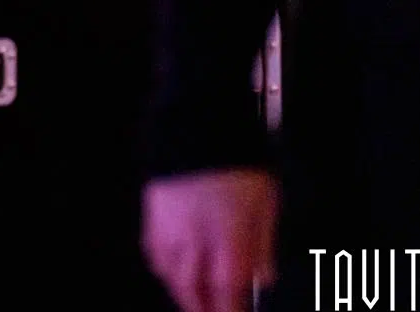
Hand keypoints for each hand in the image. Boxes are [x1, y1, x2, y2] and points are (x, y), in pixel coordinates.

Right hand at [142, 168, 277, 311]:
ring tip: (192, 301)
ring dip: (182, 294)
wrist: (199, 126)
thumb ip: (263, 244)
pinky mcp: (153, 215)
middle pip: (193, 289)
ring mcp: (170, 228)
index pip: (227, 291)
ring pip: (170, 275)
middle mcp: (195, 239)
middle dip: (202, 309)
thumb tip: (264, 278)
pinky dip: (164, 269)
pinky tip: (172, 272)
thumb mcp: (266, 203)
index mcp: (228, 238)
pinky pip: (154, 253)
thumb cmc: (240, 165)